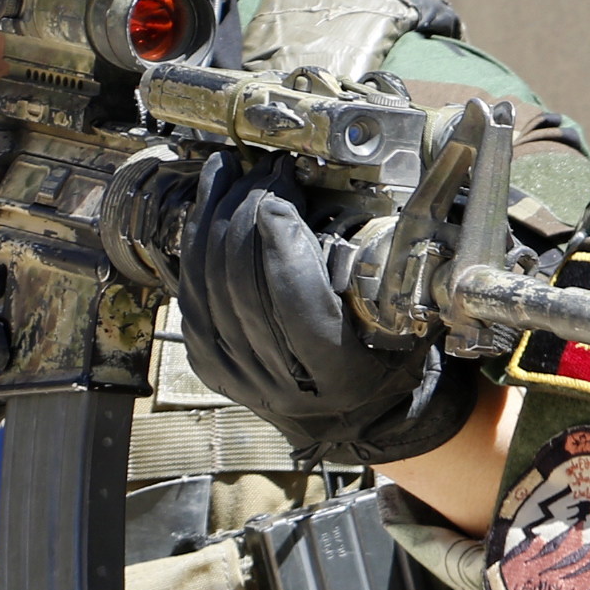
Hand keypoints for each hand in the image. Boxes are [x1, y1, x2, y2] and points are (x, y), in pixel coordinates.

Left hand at [176, 157, 474, 461]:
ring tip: (231, 172)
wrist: (352, 419)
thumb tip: (347, 202)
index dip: (281, 230)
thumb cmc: (384, 363)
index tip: (289, 183)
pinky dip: (197, 241)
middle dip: (248, 207)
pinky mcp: (207, 359)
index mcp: (332, 372)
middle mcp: (274, 378)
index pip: (290, 291)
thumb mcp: (399, 322)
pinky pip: (190, 289)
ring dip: (216, 215)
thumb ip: (373, 273)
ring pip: (206, 277)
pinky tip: (207, 207)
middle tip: (266, 169)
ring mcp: (232, 371)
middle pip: (238, 276)